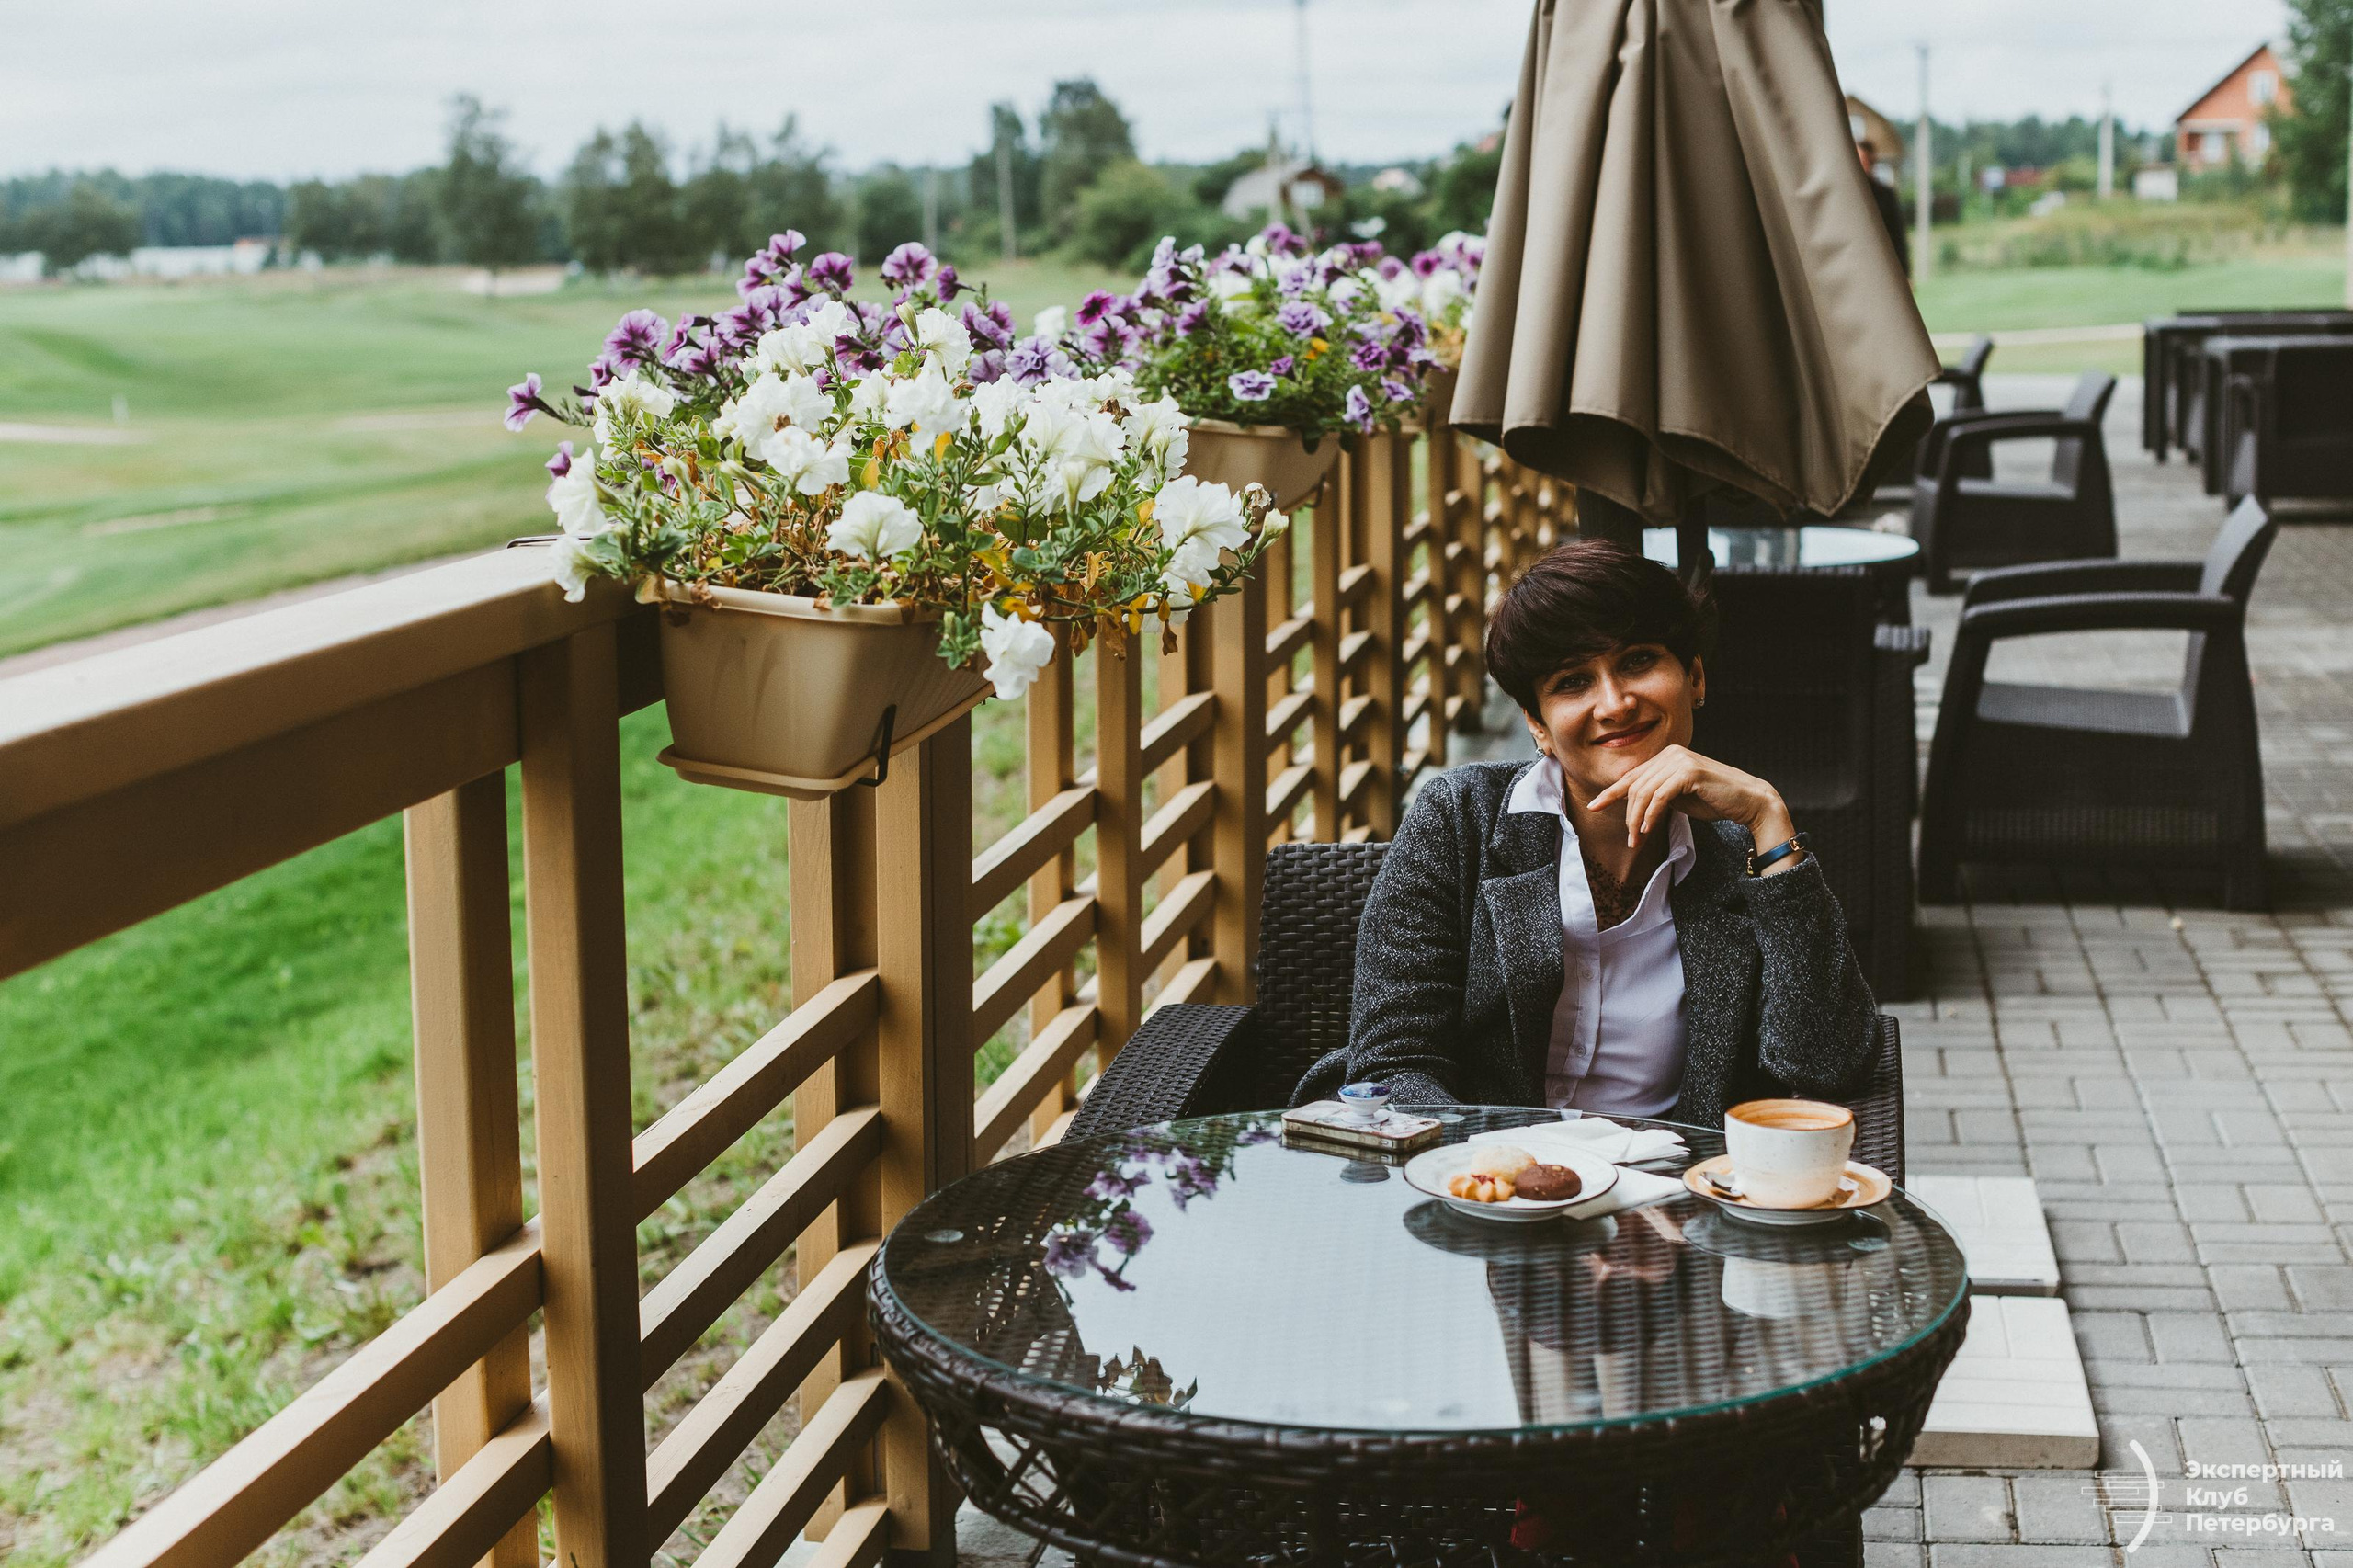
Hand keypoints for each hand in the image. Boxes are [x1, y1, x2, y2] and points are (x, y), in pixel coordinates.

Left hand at [1585, 744, 1797, 855]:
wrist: (1748, 801)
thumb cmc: (1714, 800)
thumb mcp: (1678, 797)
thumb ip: (1657, 795)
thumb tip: (1632, 806)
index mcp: (1666, 756)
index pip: (1632, 776)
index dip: (1611, 792)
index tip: (1594, 806)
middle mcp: (1671, 753)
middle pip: (1635, 786)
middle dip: (1628, 816)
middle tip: (1630, 840)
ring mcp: (1680, 760)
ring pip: (1644, 792)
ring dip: (1637, 820)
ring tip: (1638, 840)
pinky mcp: (1689, 772)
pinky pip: (1660, 796)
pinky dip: (1651, 815)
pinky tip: (1649, 830)